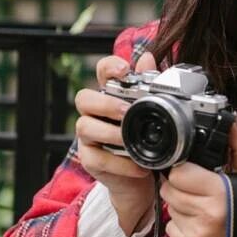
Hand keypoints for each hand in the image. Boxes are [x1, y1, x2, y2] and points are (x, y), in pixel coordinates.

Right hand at [75, 50, 157, 235]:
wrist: (142, 179)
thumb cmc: (144, 140)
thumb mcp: (152, 114)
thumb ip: (149, 87)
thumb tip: (148, 58)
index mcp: (111, 96)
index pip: (102, 72)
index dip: (109, 67)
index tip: (124, 70)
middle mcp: (95, 113)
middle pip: (84, 98)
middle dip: (105, 103)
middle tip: (126, 111)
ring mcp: (89, 137)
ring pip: (85, 127)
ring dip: (110, 133)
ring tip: (130, 141)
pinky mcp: (90, 160)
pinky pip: (97, 159)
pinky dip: (119, 163)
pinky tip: (138, 165)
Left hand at [160, 120, 236, 236]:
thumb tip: (231, 122)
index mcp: (220, 192)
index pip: (179, 173)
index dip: (186, 172)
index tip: (196, 175)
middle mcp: (205, 214)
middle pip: (169, 190)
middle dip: (181, 188)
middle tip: (199, 192)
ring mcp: (196, 234)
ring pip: (169, 208)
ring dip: (181, 206)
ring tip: (203, 209)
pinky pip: (171, 228)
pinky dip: (181, 226)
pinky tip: (200, 226)